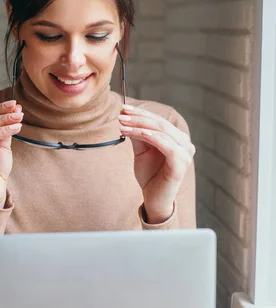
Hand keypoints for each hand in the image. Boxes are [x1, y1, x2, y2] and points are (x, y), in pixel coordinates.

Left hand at [118, 105, 194, 223]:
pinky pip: (168, 147)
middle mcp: (185, 144)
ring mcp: (185, 154)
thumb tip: (127, 116)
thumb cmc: (149, 175)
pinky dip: (154, 138)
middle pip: (161, 123)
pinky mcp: (181, 165)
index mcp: (177, 138)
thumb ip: (138, 135)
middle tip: (121, 115)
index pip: (159, 120)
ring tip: (123, 125)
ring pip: (163, 132)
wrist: (153, 199)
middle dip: (139, 118)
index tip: (124, 108)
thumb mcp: (141, 151)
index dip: (141, 113)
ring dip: (141, 126)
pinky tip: (141, 133)